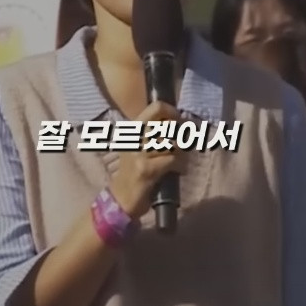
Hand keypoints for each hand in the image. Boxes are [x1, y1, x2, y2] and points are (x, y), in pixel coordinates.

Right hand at [108, 101, 185, 219]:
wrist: (121, 198)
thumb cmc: (133, 171)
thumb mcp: (138, 146)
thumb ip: (153, 133)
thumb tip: (179, 121)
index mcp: (132, 129)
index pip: (156, 107)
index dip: (172, 112)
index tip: (179, 122)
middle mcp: (134, 137)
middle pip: (167, 124)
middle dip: (181, 134)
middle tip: (184, 144)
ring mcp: (139, 153)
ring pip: (173, 143)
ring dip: (183, 152)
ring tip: (182, 160)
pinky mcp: (146, 169)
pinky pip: (173, 160)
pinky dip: (181, 166)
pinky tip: (179, 171)